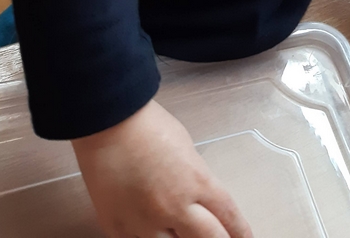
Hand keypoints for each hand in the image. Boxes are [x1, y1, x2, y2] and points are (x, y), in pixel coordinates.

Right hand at [72, 99, 252, 237]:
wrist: (108, 122)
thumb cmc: (149, 127)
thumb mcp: (187, 151)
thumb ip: (196, 181)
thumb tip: (199, 203)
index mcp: (197, 182)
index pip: (229, 218)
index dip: (241, 233)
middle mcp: (175, 208)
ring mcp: (144, 223)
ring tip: (183, 236)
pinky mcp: (117, 229)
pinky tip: (156, 237)